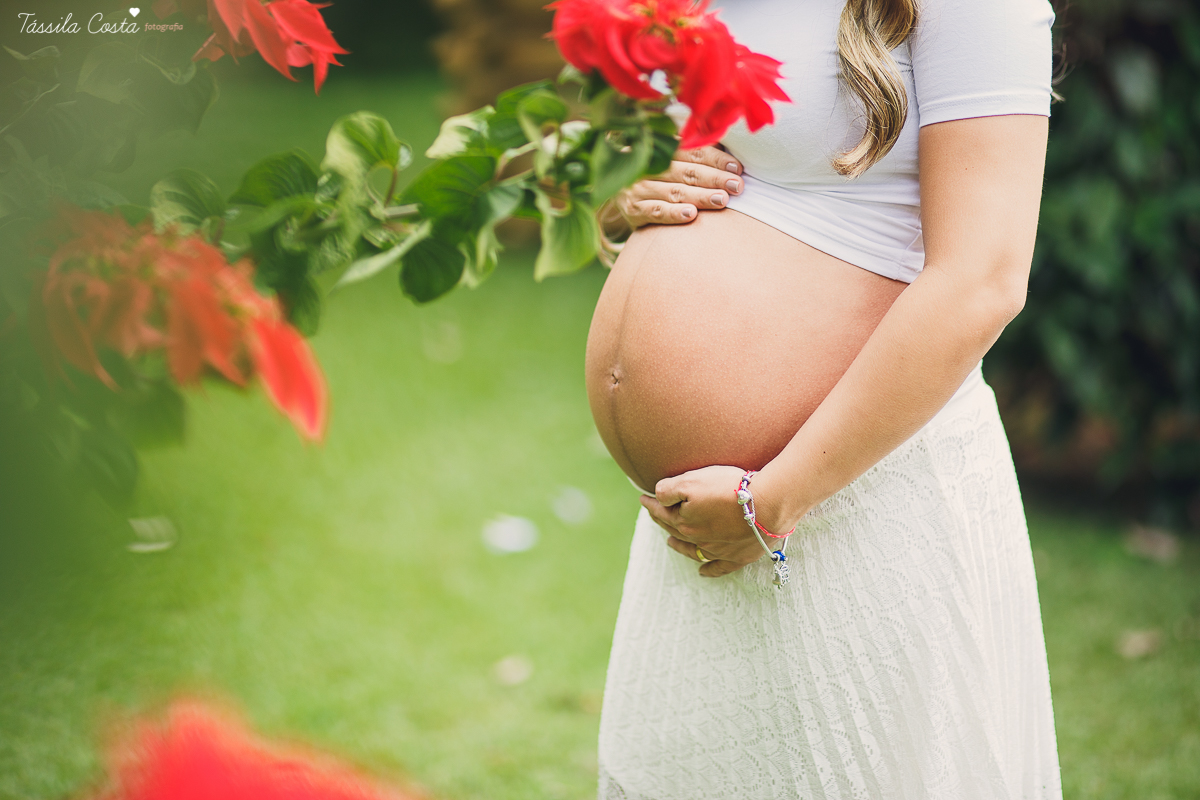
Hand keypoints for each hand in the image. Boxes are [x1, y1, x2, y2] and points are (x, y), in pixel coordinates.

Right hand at [613, 145, 743, 228]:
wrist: (615, 189)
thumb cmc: (656, 174)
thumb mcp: (670, 158)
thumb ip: (695, 153)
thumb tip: (731, 148)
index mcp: (662, 149)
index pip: (694, 153)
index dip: (716, 159)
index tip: (737, 168)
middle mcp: (650, 166)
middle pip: (688, 172)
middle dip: (715, 179)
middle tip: (736, 186)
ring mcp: (639, 187)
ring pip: (675, 192)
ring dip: (700, 196)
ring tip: (722, 200)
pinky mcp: (634, 209)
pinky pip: (656, 211)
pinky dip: (674, 213)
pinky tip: (692, 215)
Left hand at [639, 465, 770, 577]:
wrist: (767, 505)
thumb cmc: (729, 489)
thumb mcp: (691, 480)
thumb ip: (669, 489)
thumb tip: (657, 496)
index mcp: (683, 521)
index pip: (661, 511)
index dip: (651, 503)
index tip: (643, 498)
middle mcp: (697, 539)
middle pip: (674, 529)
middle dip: (661, 520)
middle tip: (654, 513)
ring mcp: (717, 550)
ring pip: (692, 550)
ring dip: (678, 546)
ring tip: (668, 541)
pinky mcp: (737, 557)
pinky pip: (718, 568)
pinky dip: (708, 570)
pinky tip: (702, 572)